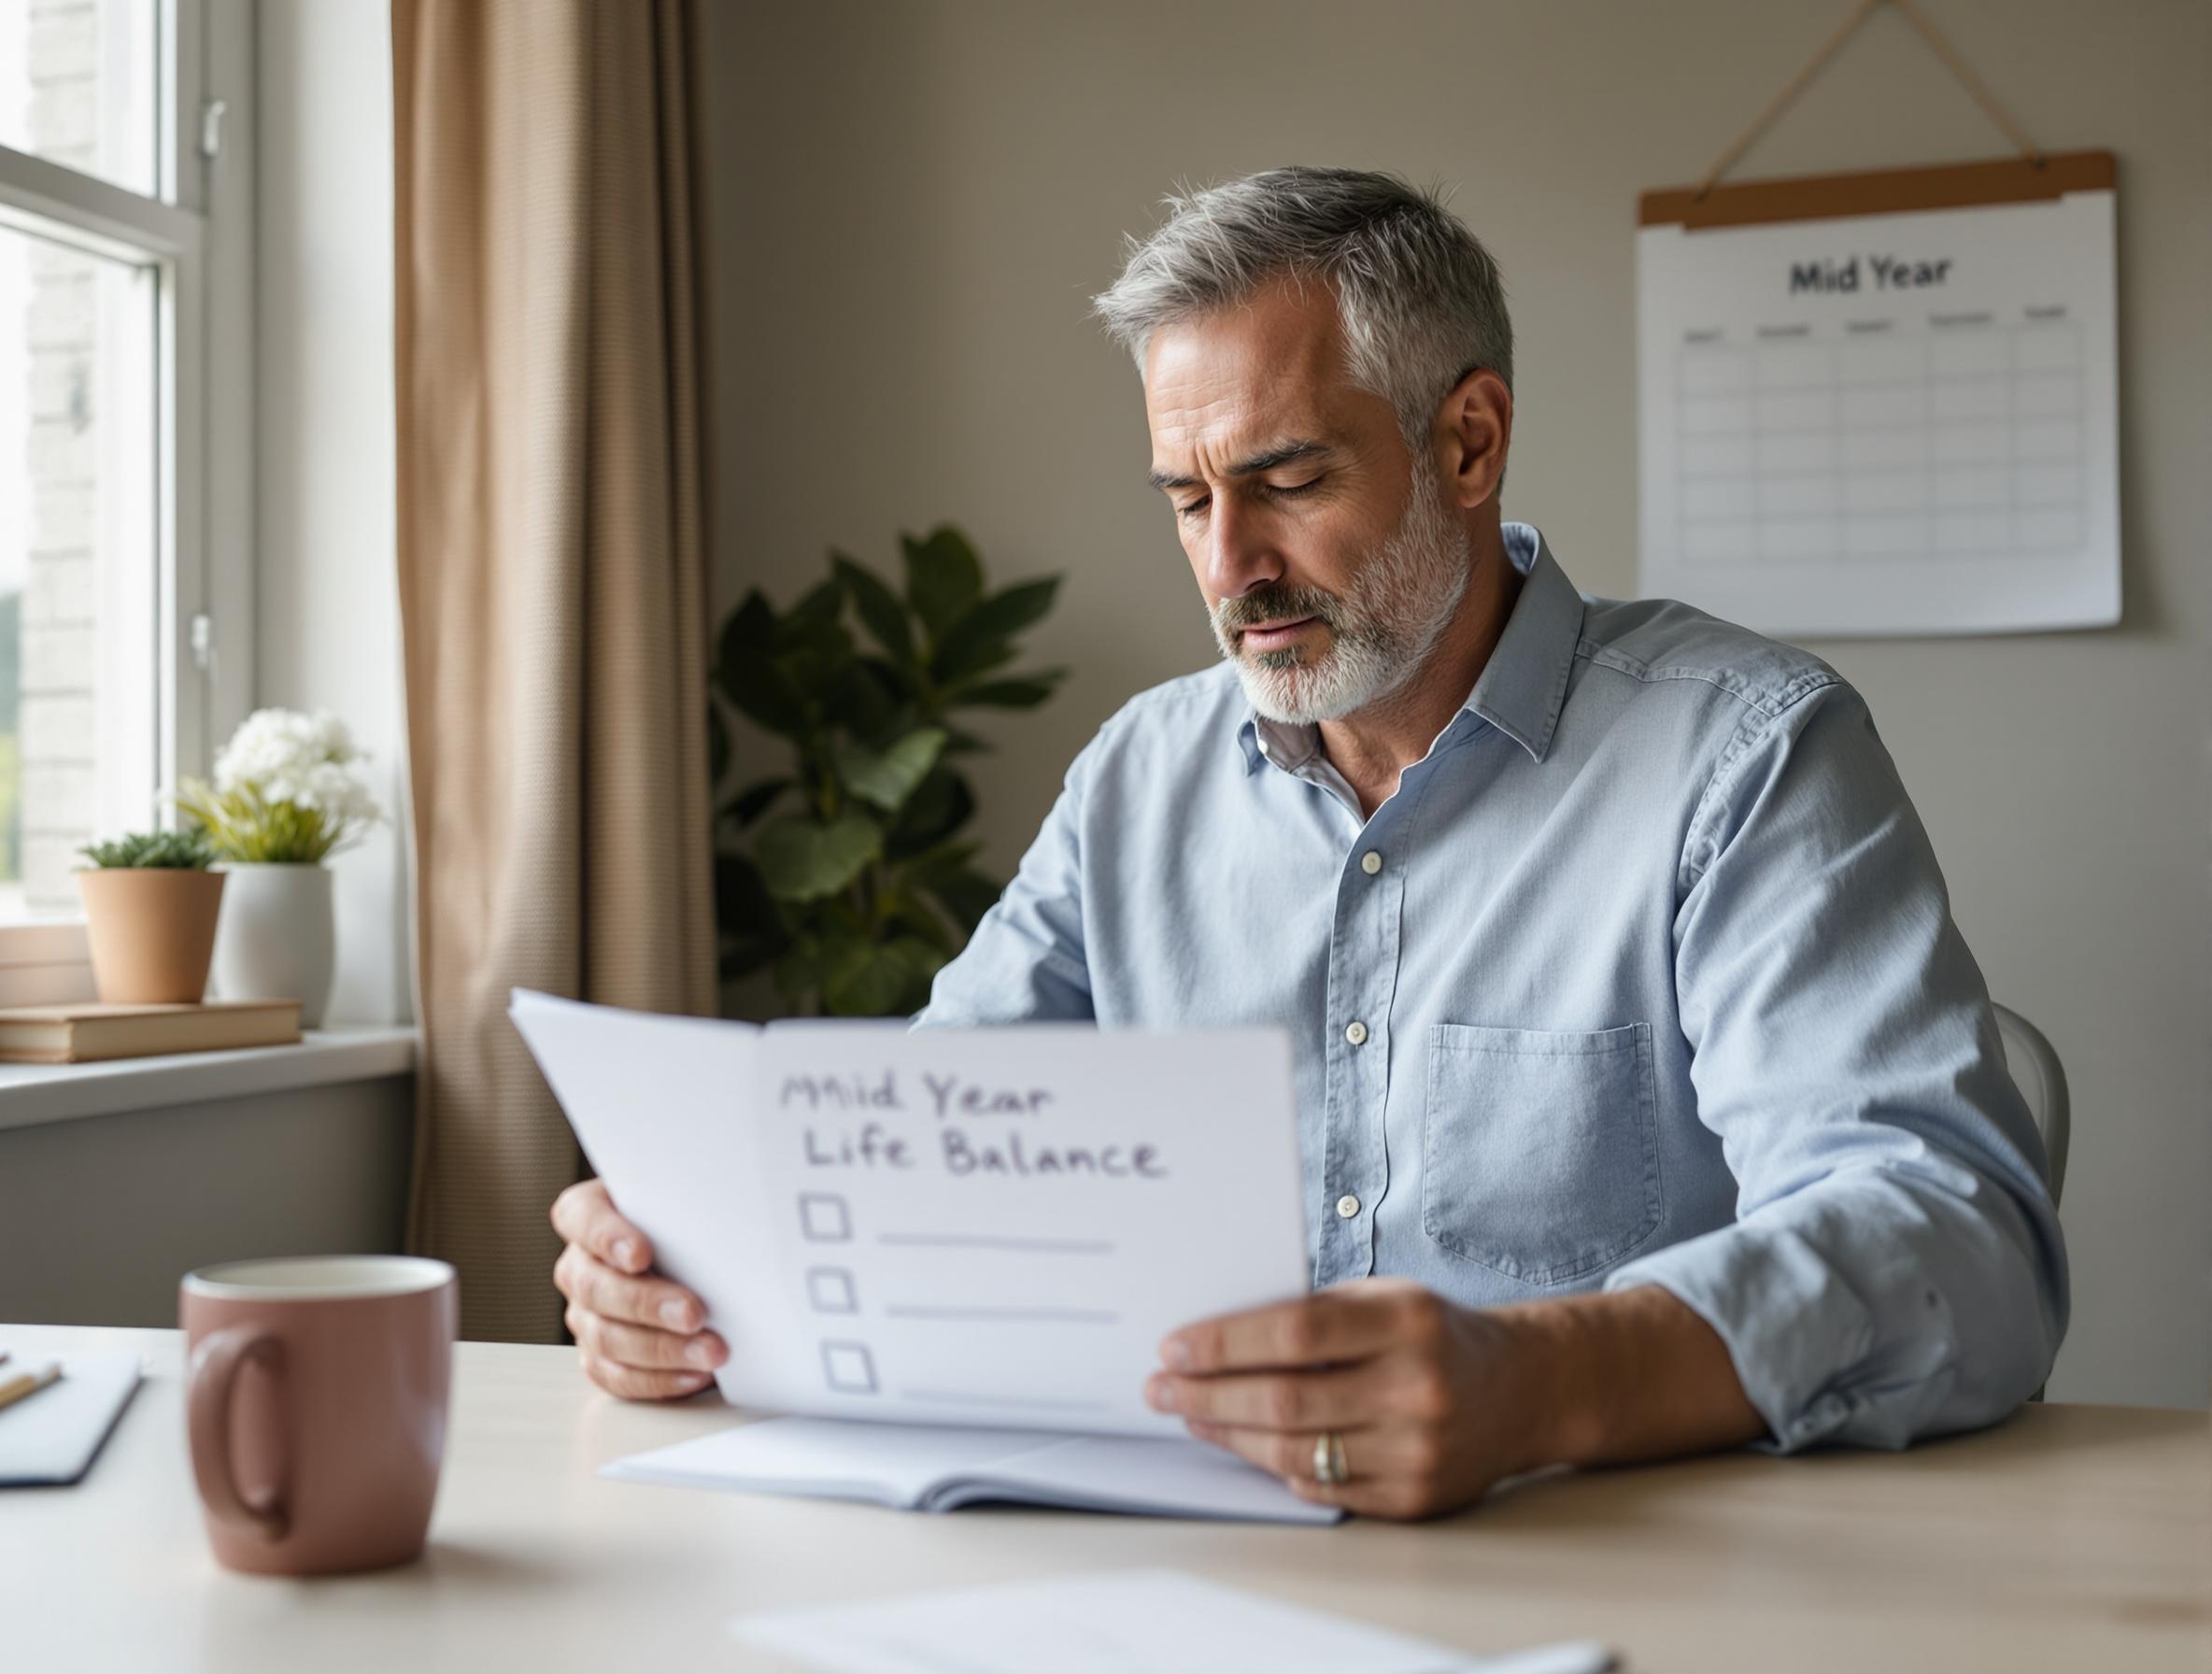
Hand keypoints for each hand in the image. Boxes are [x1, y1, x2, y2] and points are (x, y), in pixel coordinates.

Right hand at [549, 1177, 727, 1399]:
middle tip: (694, 1313)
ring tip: (711, 1352)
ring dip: (663, 1349)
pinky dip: (658, 1380)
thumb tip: (733, 1210)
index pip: (582, 1220)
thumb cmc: (686, 1217)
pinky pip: (619, 1376)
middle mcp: (578, 1266)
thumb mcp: (684, 1197)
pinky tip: (694, 1375)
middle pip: (596, 1287)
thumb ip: (689, 1200)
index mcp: (586, 1214)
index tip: (641, 1253)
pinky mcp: (600, 1356)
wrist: (692, 1254)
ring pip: (607, 1338)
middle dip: (647, 1304)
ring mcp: (584, 1315)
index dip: (607, 1237)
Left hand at [1145, 1278, 1546, 1519]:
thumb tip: (1212, 1339)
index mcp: (1407, 1322)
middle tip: (1161, 1389)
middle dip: (1207, 1395)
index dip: (1224, 1343)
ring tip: (1190, 1415)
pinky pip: (1321, 1487)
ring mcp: (1418, 1451)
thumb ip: (1312, 1314)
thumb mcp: (1384, 1298)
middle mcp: (1417, 1388)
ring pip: (1294, 1451)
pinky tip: (1244, 1444)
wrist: (1522, 1390)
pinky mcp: (1414, 1499)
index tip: (1174, 1347)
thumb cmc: (1433, 1334)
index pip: (1295, 1333)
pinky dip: (1273, 1465)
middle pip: (1285, 1400)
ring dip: (1228, 1434)